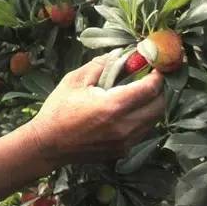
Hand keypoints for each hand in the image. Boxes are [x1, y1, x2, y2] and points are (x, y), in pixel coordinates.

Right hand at [26, 56, 165, 165]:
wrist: (47, 144)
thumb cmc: (57, 110)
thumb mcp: (74, 81)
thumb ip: (99, 65)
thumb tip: (119, 54)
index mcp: (113, 106)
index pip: (150, 89)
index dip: (157, 76)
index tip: (156, 67)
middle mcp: (124, 126)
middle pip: (159, 106)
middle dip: (159, 91)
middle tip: (149, 79)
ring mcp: (125, 141)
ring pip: (153, 121)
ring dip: (151, 106)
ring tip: (138, 95)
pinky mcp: (122, 151)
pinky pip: (142, 132)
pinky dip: (141, 119)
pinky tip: (127, 112)